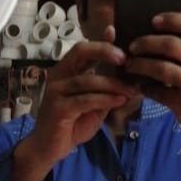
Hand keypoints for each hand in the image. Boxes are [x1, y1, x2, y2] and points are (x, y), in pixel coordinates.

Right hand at [29, 34, 137, 163]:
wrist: (49, 148)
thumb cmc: (72, 124)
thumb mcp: (94, 104)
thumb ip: (107, 90)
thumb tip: (131, 78)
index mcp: (66, 70)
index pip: (83, 49)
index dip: (100, 40)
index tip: (116, 32)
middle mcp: (58, 75)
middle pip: (80, 52)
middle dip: (104, 51)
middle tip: (124, 58)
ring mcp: (56, 91)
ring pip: (87, 79)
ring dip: (112, 84)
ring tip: (130, 89)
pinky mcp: (58, 108)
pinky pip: (85, 99)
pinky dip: (105, 99)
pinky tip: (119, 100)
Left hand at [125, 10, 180, 180]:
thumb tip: (166, 22)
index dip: (171, 19)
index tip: (153, 20)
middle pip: (171, 45)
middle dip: (146, 43)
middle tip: (132, 46)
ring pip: (162, 68)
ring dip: (140, 65)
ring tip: (130, 65)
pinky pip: (159, 92)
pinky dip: (146, 88)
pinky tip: (141, 86)